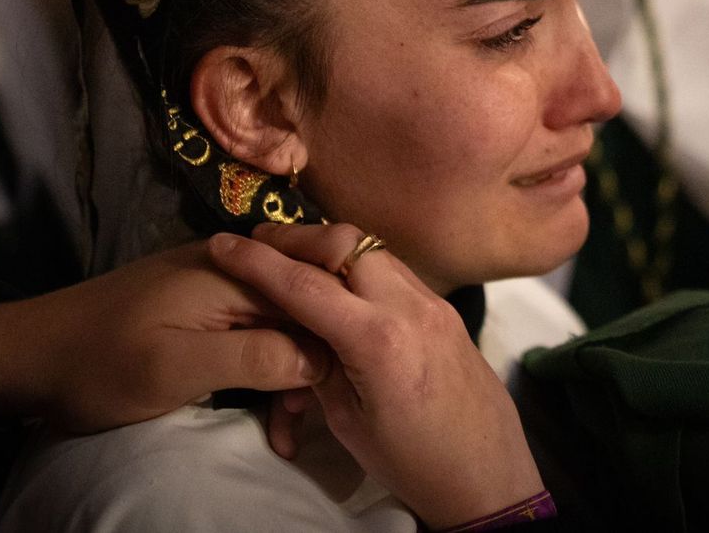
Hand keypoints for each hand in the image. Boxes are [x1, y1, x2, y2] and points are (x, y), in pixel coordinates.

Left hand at [0, 241, 326, 432]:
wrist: (25, 357)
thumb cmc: (99, 363)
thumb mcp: (177, 368)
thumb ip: (255, 356)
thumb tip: (321, 358)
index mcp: (234, 270)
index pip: (321, 285)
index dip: (341, 336)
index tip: (338, 391)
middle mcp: (237, 264)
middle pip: (311, 303)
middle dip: (320, 363)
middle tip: (303, 424)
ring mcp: (223, 282)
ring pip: (291, 320)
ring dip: (297, 373)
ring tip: (286, 429)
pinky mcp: (209, 304)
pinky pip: (263, 328)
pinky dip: (272, 368)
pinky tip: (270, 409)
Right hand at [209, 224, 543, 529]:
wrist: (486, 471)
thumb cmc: (412, 461)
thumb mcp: (349, 423)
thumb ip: (320, 366)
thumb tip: (299, 331)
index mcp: (378, 339)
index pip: (304, 285)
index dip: (256, 261)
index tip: (221, 242)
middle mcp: (409, 306)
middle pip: (345, 243)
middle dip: (298, 238)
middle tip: (260, 242)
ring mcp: (434, 303)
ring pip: (374, 250)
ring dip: (331, 247)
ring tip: (295, 258)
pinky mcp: (447, 309)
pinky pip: (396, 270)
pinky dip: (361, 265)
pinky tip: (340, 283)